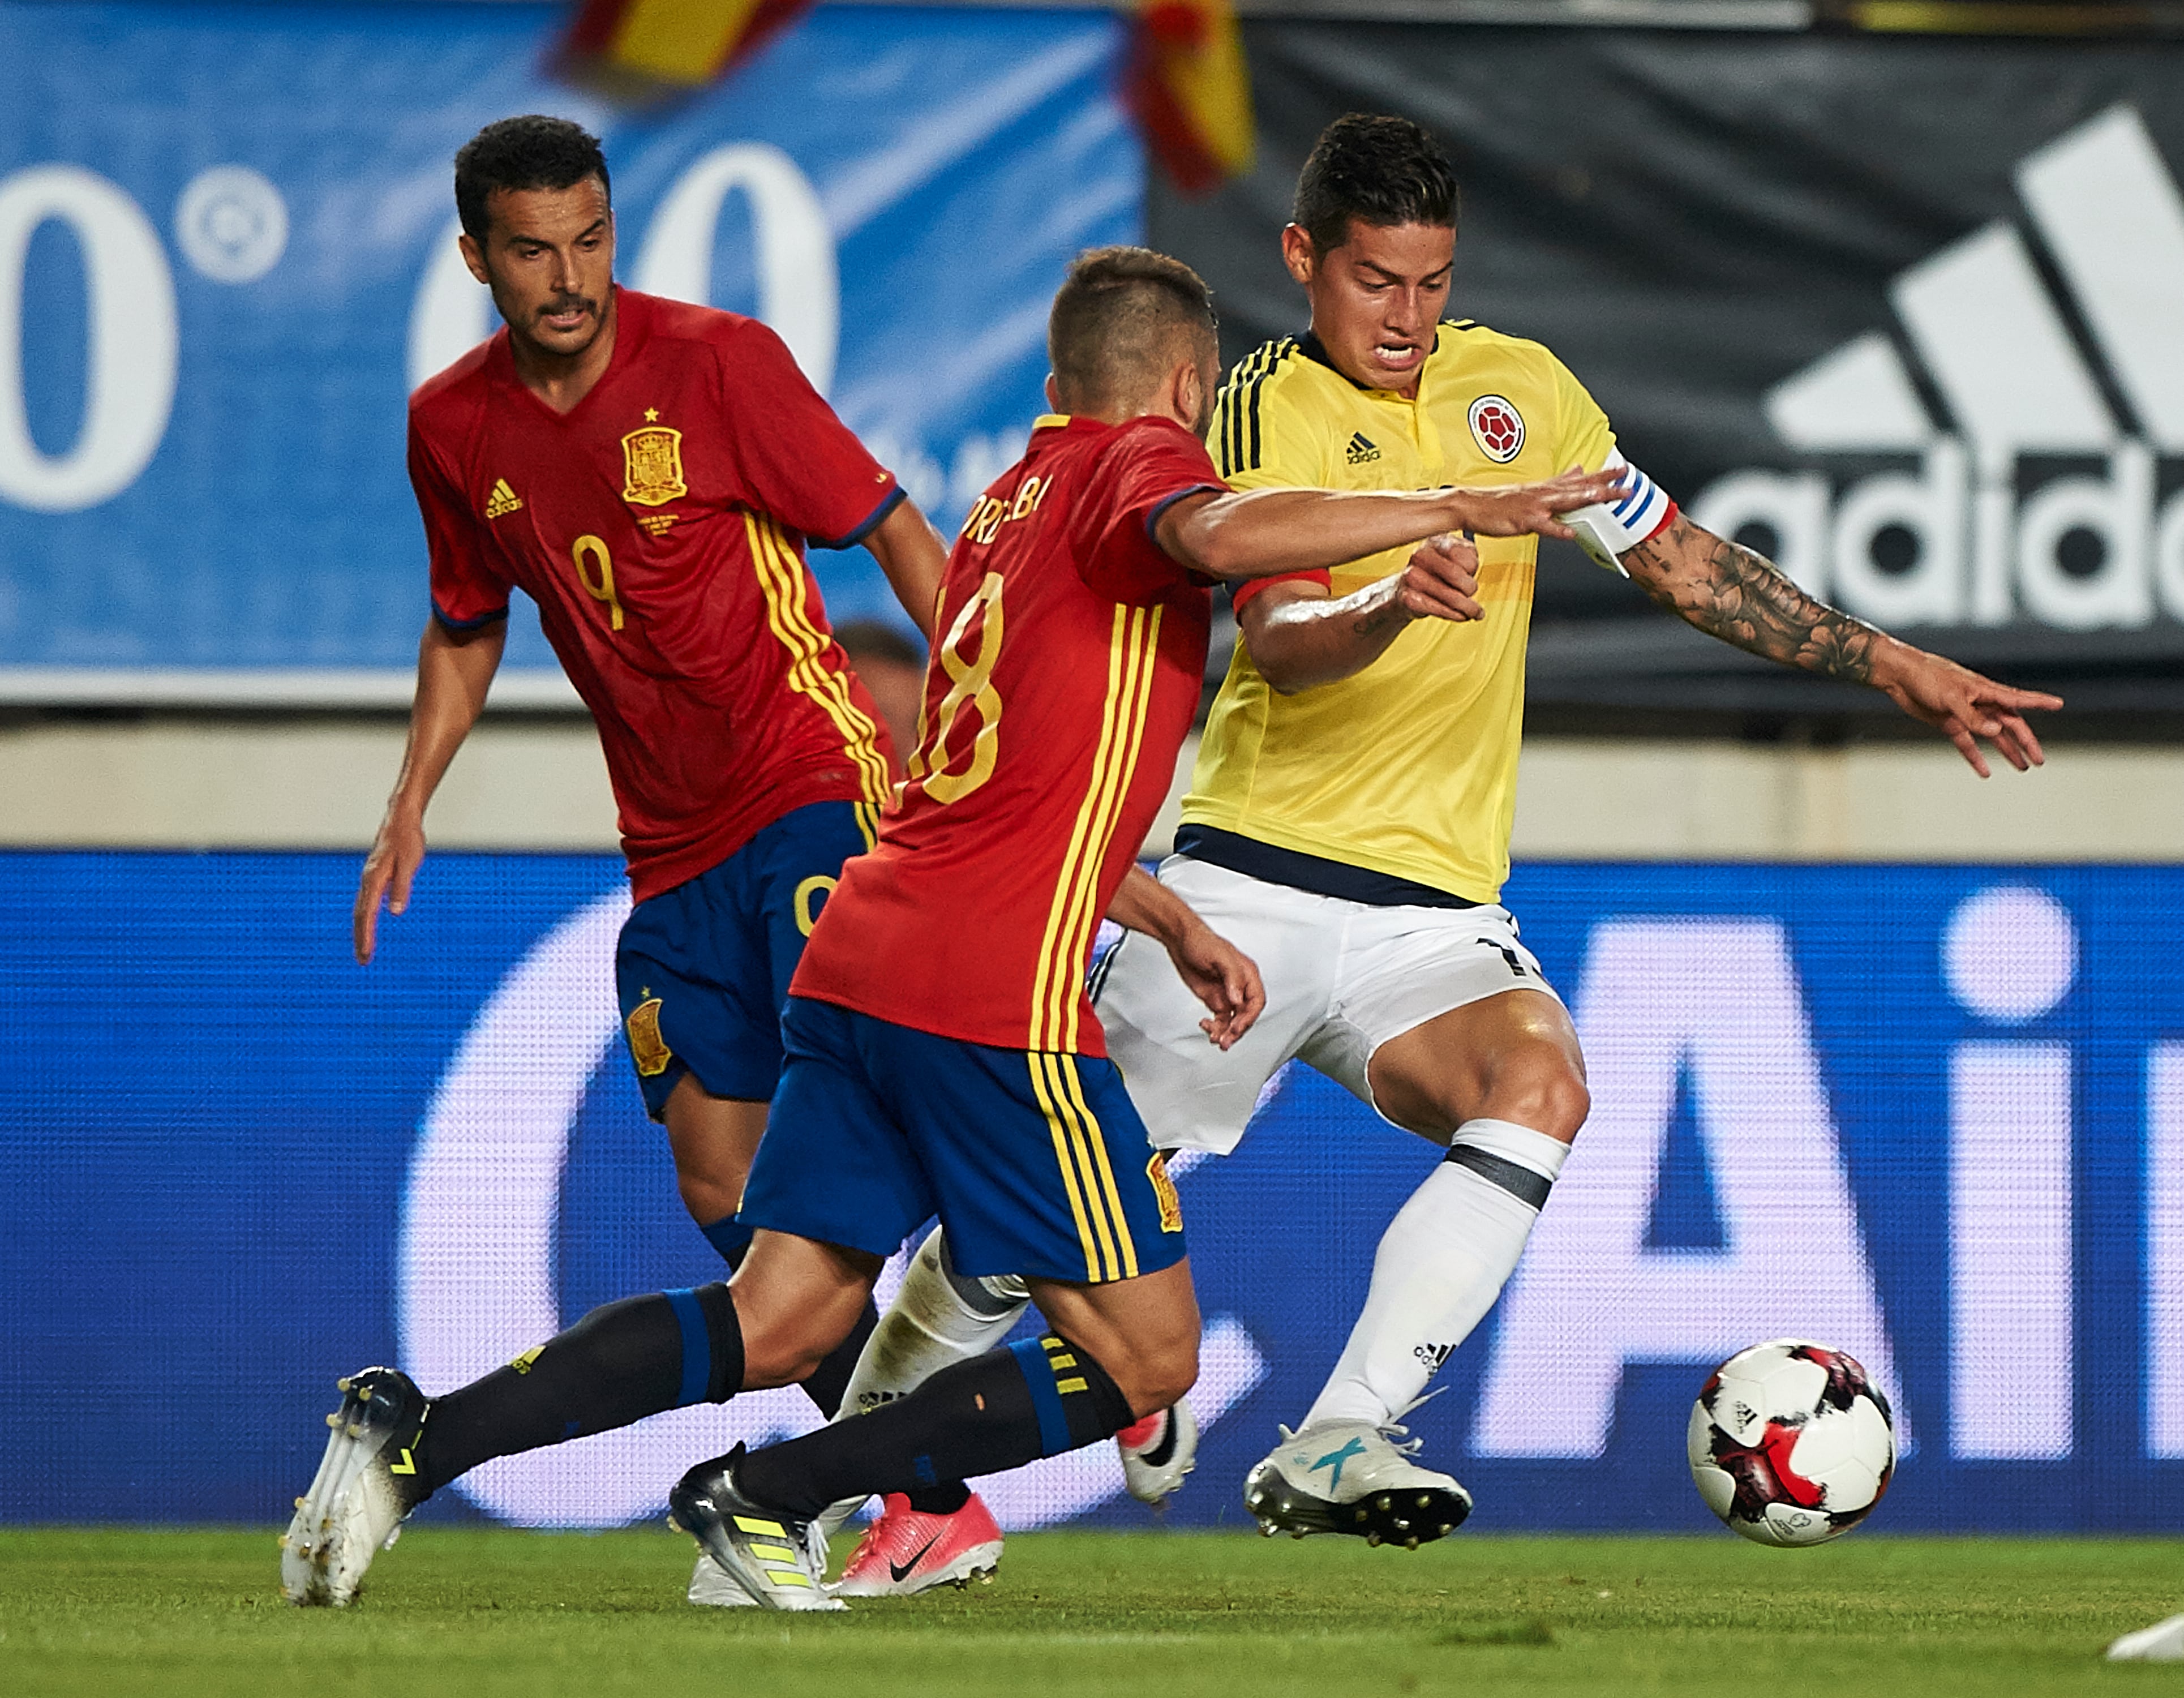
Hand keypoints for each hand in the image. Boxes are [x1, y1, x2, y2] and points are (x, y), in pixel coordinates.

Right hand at [354, 807, 426, 962]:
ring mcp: (370, 878)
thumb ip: (402, 887)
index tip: (366, 955)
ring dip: (362, 930)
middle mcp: (367, 880)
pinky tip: (370, 925)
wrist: (401, 818)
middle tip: (363, 960)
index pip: (367, 914)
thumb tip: (395, 911)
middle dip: (361, 939)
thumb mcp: (409, 863)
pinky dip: (365, 917)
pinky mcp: (375, 876)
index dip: (366, 936)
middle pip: (360, 915)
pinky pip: (366, 901)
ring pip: (361, 909)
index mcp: (374, 879)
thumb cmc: (407, 839)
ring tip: (364, 949)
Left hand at [1162, 921, 1265, 1049]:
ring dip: (1226, 1033)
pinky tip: (1206, 1026)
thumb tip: (1237, 998)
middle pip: (1245, 1015)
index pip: (1256, 1001)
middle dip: (1237, 1030)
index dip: (1248, 1017)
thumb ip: (1232, 977)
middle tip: (1226, 1040)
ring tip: (1216, 1040)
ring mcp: (1227, 994)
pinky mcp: (1215, 1000)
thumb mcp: (1220, 956)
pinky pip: (1220, 1020)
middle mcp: (1239, 986)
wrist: (1179, 940)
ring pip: (1233, 1021)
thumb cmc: (1201, 941)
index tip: (1237, 1027)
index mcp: (1247, 974)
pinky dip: (1215, 1027)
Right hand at [1395, 533, 1482, 622]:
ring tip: (1473, 611)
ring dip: (1469, 608)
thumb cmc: (1437, 573)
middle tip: (1471, 593)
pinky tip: (1460, 615)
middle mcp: (1420, 556)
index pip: (1462, 554)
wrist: (1405, 589)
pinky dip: (1456, 615)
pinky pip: (1441, 611)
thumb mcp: (1455, 557)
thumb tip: (1473, 568)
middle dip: (1471, 588)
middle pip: (1456, 575)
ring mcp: (1412, 577)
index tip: (1470, 572)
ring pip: (1452, 597)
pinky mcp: (1408, 599)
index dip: (1472, 566)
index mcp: (1434, 541)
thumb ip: (1468, 557)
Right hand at [1447, 465, 1627, 540]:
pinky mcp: (1523, 521)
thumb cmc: (1500, 501)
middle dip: (1603, 486)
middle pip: (1578, 489)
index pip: (1580, 479)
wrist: (1471, 505)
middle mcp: (1543, 493)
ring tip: (1604, 498)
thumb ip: (1559, 481)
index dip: (1602, 475)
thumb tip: (1579, 469)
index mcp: (1547, 487)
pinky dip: (1557, 530)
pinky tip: (1570, 534)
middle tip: (1625, 484)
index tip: (1622, 470)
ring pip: (1564, 502)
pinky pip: (1543, 527)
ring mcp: (1534, 506)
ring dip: (1585, 500)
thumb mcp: (1533, 488)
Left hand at [1871, 642, 2062, 776]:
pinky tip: (1985, 772)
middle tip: (2039, 760)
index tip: (2059, 704)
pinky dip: (1975, 757)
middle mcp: (1980, 703)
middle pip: (2010, 724)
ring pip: (1992, 736)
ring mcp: (1965, 714)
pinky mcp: (1949, 723)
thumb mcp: (1951, 698)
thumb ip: (1973, 717)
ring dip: (2006, 751)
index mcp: (1985, 691)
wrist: (1899, 676)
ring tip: (2022, 768)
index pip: (2018, 698)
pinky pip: (1967, 743)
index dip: (2039, 702)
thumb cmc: (1927, 678)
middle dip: (2025, 742)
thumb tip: (1997, 731)